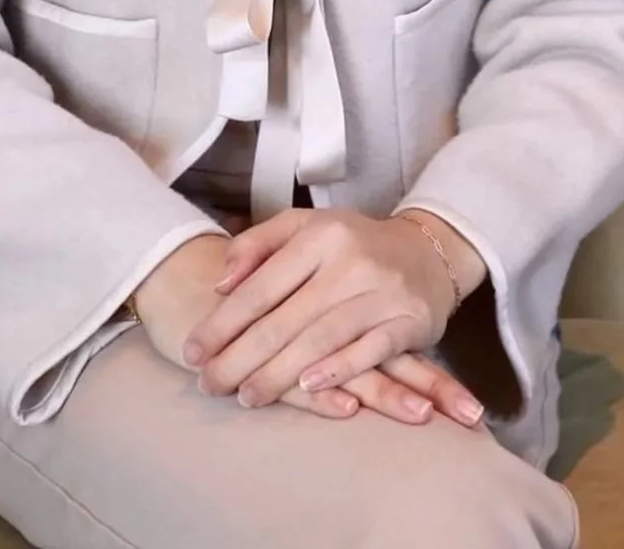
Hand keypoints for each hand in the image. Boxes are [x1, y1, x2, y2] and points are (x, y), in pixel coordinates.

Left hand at [181, 208, 485, 420]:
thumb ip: (258, 246)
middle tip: (209, 384)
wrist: (429, 250)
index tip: (194, 350)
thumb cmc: (353, 244)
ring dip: (280, 372)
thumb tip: (221, 283)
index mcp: (319, 235)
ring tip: (246, 396)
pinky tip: (308, 386)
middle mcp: (349, 260)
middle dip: (241, 357)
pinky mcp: (409, 320)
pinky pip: (369, 350)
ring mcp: (381, 291)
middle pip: (285, 318)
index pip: (261, 285)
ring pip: (320, 337)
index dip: (223, 322)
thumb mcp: (305, 227)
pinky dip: (338, 369)